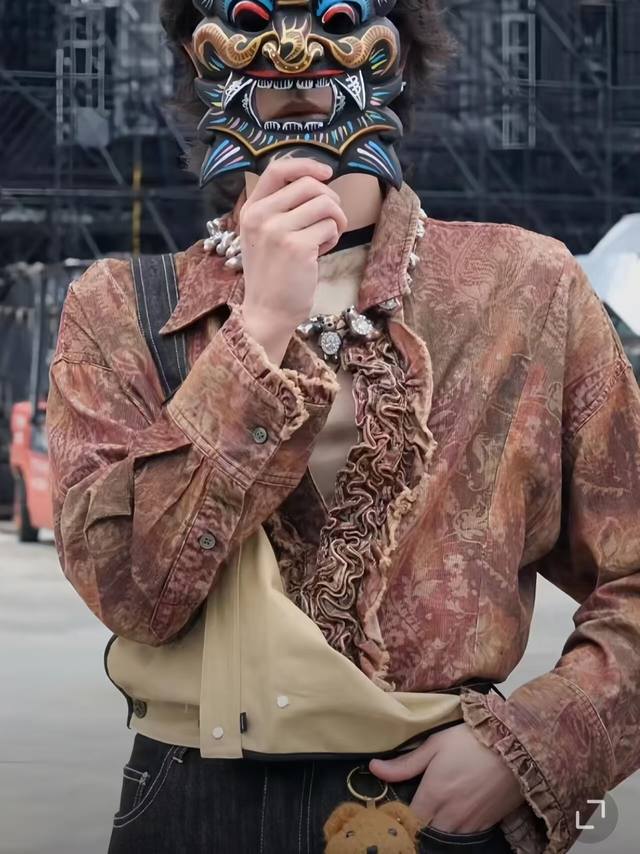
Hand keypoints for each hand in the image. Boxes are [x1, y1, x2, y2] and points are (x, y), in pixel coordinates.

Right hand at [240, 158, 346, 352]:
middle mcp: (261, 216)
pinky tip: (320, 254)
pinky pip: (330, 227)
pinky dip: (332, 239)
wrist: (267, 311)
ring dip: (335, 221)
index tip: (327, 172)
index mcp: (251, 210)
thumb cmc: (273, 275)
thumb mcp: (264, 235)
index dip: (306, 165)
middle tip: (330, 221)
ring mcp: (278, 231)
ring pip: (325, 204)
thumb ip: (281, 209)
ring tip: (324, 239)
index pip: (277, 169)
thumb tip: (318, 183)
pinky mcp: (298, 247)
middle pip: (310, 185)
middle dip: (330, 200)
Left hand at [369, 723, 524, 833]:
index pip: (407, 821)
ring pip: (444, 837)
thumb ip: (404, 764)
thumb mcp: (435, 745)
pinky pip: (465, 837)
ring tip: (433, 813)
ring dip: (436, 828)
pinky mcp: (487, 825)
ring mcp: (470, 823)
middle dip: (416, 826)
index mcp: (433, 795)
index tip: (393, 810)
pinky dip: (455, 831)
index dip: (398, 818)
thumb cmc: (470, 740)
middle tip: (413, 811)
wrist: (517, 746)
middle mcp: (450, 815)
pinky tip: (453, 815)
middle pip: (425, 834)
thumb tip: (373, 768)